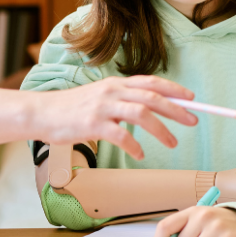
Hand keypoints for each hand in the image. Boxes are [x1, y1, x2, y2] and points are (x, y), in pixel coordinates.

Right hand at [33, 76, 198, 159]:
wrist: (42, 112)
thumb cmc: (72, 109)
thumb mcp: (100, 96)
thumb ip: (122, 99)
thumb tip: (151, 107)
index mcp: (115, 84)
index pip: (151, 82)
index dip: (174, 89)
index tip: (191, 99)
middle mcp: (112, 91)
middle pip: (152, 97)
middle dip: (177, 110)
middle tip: (192, 121)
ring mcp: (102, 107)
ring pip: (141, 113)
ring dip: (161, 129)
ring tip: (172, 142)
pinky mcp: (93, 124)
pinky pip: (121, 135)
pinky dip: (135, 146)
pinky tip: (140, 154)